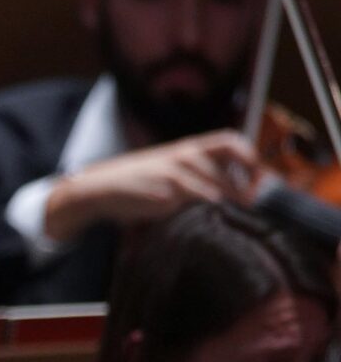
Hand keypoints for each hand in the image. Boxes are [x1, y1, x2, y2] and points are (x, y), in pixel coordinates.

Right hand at [44, 130, 256, 243]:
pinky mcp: (168, 191)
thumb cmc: (137, 183)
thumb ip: (197, 176)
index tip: (260, 179)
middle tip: (252, 204)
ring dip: (230, 201)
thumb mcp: (170, 170)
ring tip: (235, 216)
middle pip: (231, 166)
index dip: (251, 158)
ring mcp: (177, 172)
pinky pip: (199, 199)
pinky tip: (211, 218)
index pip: (232, 143)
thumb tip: (231, 194)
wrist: (101, 188)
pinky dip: (210, 208)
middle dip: (246, 186)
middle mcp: (187, 154)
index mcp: (189, 147)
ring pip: (219, 185)